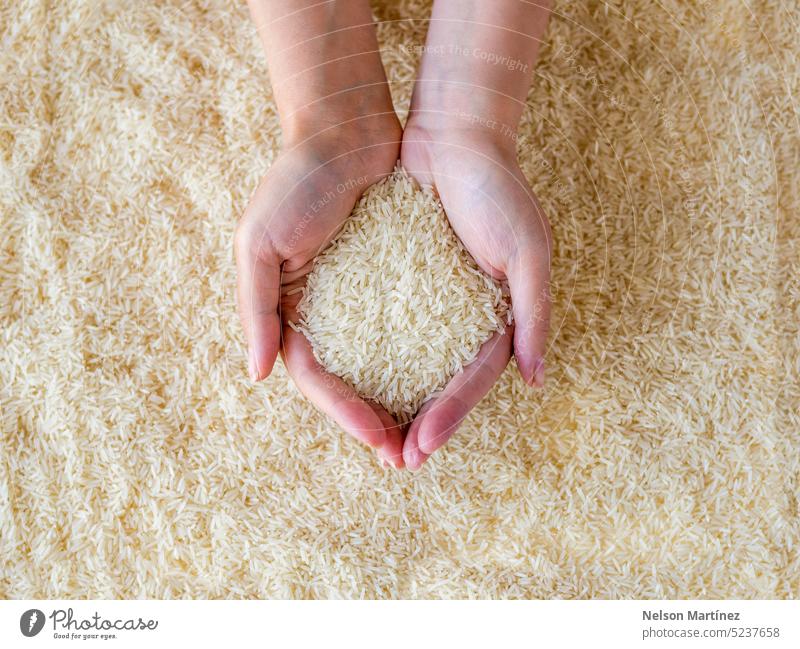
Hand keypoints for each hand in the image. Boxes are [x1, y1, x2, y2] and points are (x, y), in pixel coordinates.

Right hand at [235, 120, 406, 466]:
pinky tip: (445, 383)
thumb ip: (255, 307)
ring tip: (429, 436)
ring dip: (403, 401)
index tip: (380, 441)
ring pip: (383, 364)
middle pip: (350, 382)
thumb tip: (256, 375)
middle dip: (376, 421)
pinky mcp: (396, 279)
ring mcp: (362, 299)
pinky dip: (423, 359)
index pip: (316, 378)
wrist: (346, 130)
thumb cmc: (295, 182)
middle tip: (409, 458)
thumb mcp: (259, 242)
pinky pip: (411, 329)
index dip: (344, 412)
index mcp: (289, 310)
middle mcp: (326, 312)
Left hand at [400, 123, 551, 469]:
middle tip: (394, 462)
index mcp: (498, 317)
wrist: (454, 135)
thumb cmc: (497, 189)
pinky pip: (384, 328)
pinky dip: (371, 359)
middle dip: (419, 423)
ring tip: (372, 438)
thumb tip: (536, 380)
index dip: (449, 416)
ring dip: (393, 403)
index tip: (419, 448)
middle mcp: (463, 317)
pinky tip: (352, 385)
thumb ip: (533, 314)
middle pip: (440, 383)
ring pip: (411, 364)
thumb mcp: (525, 251)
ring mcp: (431, 302)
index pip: (472, 380)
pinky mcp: (399, 281)